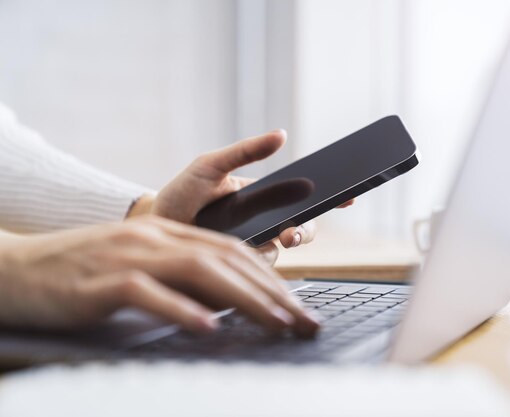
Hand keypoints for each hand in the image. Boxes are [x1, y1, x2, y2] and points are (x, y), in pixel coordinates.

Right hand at [0, 216, 319, 335]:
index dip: (271, 278)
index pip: (233, 251)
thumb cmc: (84, 272)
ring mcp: (130, 255)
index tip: (297, 305)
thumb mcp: (142, 267)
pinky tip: (208, 327)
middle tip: (303, 322)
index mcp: (169, 232)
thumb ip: (183, 277)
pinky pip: (149, 293)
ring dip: (245, 300)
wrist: (18, 267)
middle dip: (273, 293)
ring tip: (276, 324)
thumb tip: (229, 303)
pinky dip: (182, 309)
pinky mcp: (103, 280)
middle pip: (227, 261)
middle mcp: (156, 238)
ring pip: (200, 271)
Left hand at [130, 130, 352, 263]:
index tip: (349, 196)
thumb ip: (245, 152)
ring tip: (275, 237)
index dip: (329, 198)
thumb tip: (280, 134)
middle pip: (302, 229)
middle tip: (293, 230)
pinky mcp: (238, 268)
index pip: (302, 198)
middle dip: (306, 230)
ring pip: (282, 251)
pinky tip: (246, 253)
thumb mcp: (211, 166)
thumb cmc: (183, 193)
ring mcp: (252, 246)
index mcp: (264, 197)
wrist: (153, 225)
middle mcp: (263, 224)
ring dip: (281, 246)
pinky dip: (258, 260)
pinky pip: (258, 267)